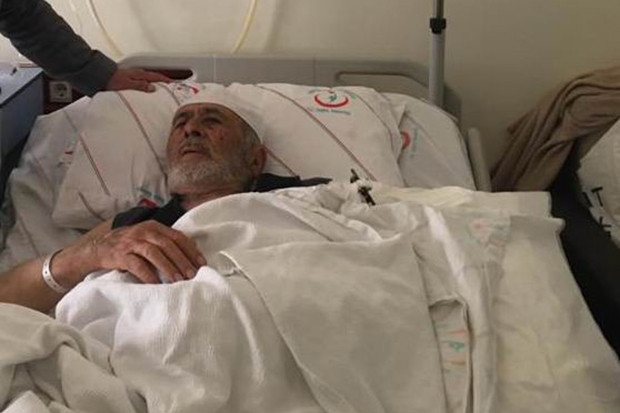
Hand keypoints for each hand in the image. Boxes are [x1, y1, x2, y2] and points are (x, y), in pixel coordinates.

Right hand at [65, 220, 206, 284]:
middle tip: (192, 274)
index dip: (191, 250)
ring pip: (154, 253)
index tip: (201, 263)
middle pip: (168, 245)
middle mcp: (144, 231)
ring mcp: (131, 242)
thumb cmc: (129, 245)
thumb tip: (191, 257)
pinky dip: (149, 275)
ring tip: (178, 280)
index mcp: (154, 226)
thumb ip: (165, 242)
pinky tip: (157, 284)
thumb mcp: (147, 238)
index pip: (177, 237)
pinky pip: (137, 265)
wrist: (97, 248)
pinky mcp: (120, 255)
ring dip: (168, 267)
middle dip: (182, 260)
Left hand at [105, 68, 170, 92]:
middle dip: (163, 81)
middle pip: (154, 77)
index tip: (173, 84)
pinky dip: (148, 84)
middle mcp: (138, 74)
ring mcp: (134, 76)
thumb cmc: (112, 81)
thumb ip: (141, 86)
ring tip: (161, 89)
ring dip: (156, 83)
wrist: (99, 77)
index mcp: (140, 74)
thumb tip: (153, 88)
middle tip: (170, 86)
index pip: (157, 77)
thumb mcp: (128, 84)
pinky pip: (143, 81)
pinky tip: (147, 89)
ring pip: (149, 79)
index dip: (166, 80)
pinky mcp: (129, 79)